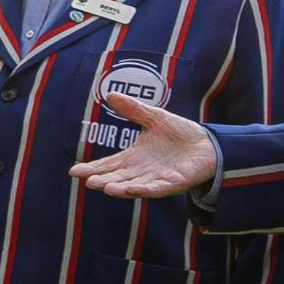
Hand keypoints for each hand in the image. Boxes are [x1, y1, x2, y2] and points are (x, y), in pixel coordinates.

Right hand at [70, 89, 221, 199]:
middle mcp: (142, 171)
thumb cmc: (180, 133)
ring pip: (134, 185)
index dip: (93, 168)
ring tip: (105, 187)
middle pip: (118, 177)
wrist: (208, 144)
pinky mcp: (174, 183)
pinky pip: (157, 188)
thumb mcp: (154, 117)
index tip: (75, 172)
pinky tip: (132, 188)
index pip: (109, 165)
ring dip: (120, 188)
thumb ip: (133, 109)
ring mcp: (157, 179)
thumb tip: (110, 94)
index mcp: (134, 158)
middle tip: (87, 180)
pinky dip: (144, 189)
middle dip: (103, 180)